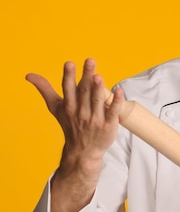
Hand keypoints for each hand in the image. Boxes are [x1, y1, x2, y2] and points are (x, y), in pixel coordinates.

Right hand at [26, 58, 123, 211]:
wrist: (83, 151)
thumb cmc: (70, 124)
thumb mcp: (56, 108)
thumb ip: (45, 89)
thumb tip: (28, 75)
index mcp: (69, 106)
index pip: (68, 89)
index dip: (69, 76)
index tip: (69, 63)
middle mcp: (81, 112)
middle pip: (84, 91)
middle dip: (86, 76)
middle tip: (89, 61)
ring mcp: (95, 119)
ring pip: (97, 102)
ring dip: (98, 89)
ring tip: (98, 76)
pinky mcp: (108, 125)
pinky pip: (113, 112)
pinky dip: (116, 102)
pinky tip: (119, 91)